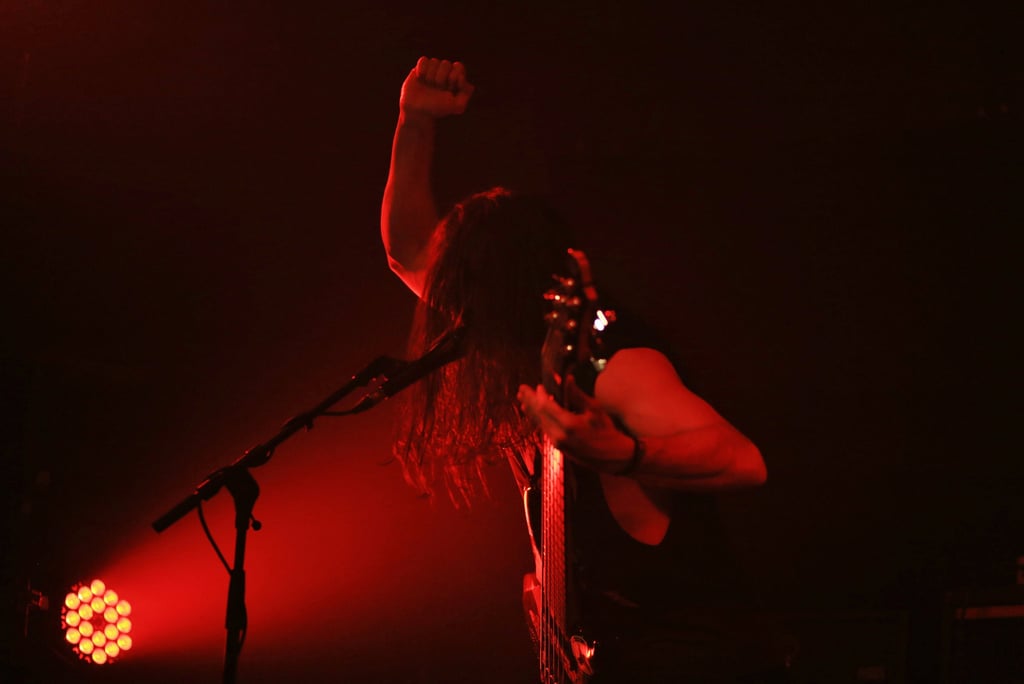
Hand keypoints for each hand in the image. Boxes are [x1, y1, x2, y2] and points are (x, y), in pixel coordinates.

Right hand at [400, 57, 474, 119]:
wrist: (417, 111)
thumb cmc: (437, 109)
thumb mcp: (456, 106)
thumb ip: (465, 94)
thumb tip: (463, 78)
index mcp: (455, 80)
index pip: (459, 67)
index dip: (454, 75)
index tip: (450, 88)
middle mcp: (444, 73)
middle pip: (446, 64)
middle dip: (441, 78)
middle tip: (437, 88)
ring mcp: (432, 70)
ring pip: (434, 62)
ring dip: (431, 76)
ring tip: (428, 86)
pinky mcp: (420, 68)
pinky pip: (423, 60)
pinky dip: (422, 69)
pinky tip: (420, 78)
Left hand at [517, 380, 636, 474]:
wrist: (613, 457)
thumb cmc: (607, 431)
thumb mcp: (595, 410)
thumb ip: (577, 395)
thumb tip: (567, 378)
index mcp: (569, 424)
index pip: (545, 406)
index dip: (539, 395)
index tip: (537, 386)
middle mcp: (559, 435)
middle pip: (538, 414)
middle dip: (529, 400)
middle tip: (521, 389)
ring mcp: (557, 443)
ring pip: (539, 423)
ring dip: (531, 410)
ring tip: (522, 399)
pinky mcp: (559, 448)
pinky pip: (544, 430)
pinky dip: (538, 419)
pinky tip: (533, 413)